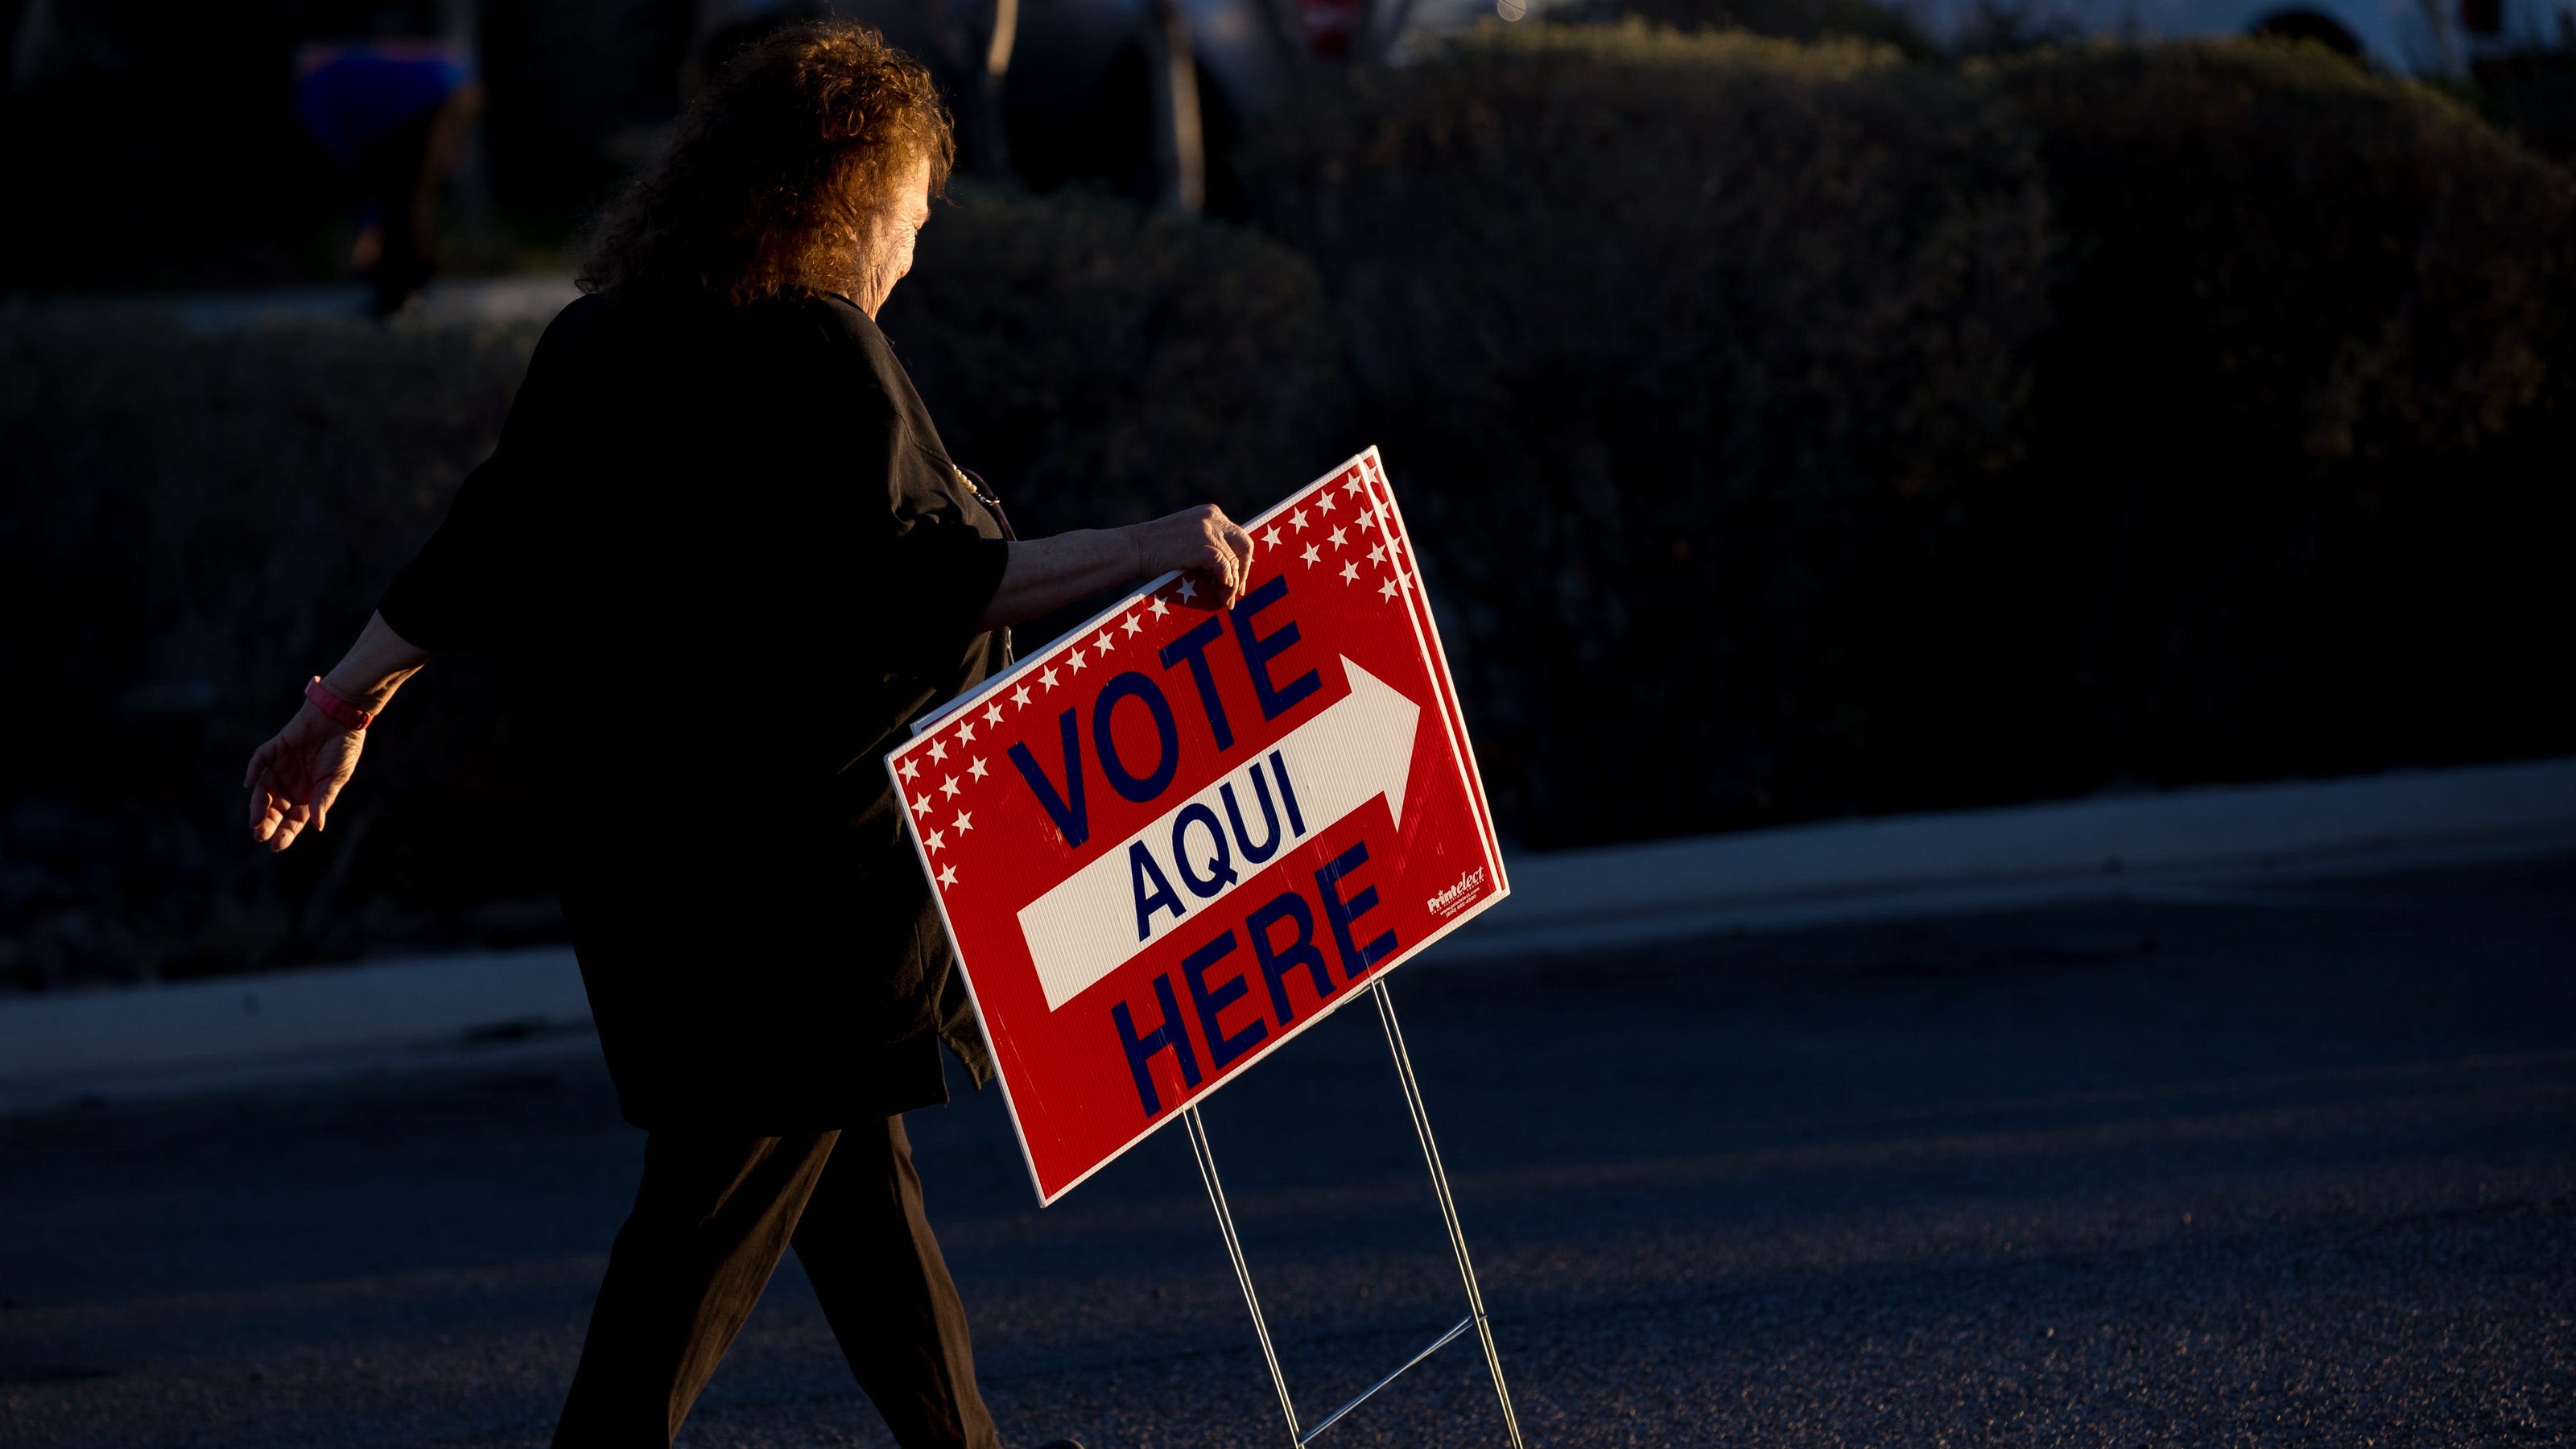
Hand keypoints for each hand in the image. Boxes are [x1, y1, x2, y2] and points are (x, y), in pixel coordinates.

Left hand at [244, 701, 366, 851]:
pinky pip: (260, 761)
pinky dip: (253, 770)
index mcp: (308, 795)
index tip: (277, 845)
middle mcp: (291, 784)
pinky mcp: (275, 748)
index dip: (285, 832)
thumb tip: (318, 825)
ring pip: (264, 790)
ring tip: (256, 820)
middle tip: (260, 835)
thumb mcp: (336, 778)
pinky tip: (250, 783)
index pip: (293, 818)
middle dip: (267, 822)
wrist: (341, 717)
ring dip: (258, 805)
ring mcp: (281, 767)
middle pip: (275, 808)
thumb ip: (323, 799)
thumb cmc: (344, 749)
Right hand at [1124, 504, 1255, 607]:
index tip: (1238, 580)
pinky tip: (1221, 595)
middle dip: (1243, 572)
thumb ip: (1207, 546)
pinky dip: (1226, 584)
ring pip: (1234, 562)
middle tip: (1237, 592)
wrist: (1132, 549)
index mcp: (1210, 514)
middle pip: (1244, 546)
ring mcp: (1209, 531)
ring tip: (1224, 601)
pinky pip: (1226, 570)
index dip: (1242, 561)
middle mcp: (1213, 518)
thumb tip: (1229, 571)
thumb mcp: (1186, 539)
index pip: (1238, 537)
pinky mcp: (1205, 547)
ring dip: (1232, 585)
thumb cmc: (1154, 551)